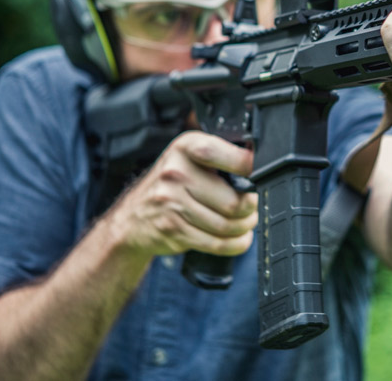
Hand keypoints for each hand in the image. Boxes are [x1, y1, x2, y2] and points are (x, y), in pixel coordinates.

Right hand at [110, 131, 258, 257]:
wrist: (132, 218)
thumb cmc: (170, 185)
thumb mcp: (188, 158)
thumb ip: (218, 157)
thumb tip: (259, 167)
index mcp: (185, 147)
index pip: (226, 155)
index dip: (250, 168)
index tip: (260, 175)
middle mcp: (176, 172)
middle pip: (233, 199)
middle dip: (251, 208)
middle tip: (252, 207)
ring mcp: (172, 203)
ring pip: (227, 224)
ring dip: (244, 227)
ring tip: (245, 223)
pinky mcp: (173, 230)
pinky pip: (216, 243)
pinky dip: (235, 244)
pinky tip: (238, 238)